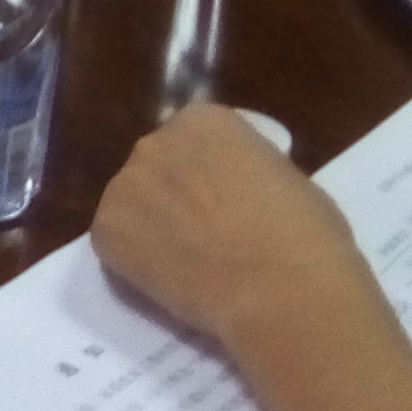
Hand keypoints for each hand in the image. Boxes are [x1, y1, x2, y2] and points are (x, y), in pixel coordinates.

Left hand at [92, 101, 372, 351]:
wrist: (283, 290)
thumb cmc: (306, 235)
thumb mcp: (288, 180)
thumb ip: (250, 172)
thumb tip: (240, 191)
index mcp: (205, 120)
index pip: (197, 138)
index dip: (212, 173)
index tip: (226, 199)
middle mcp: (156, 141)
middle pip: (160, 166)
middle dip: (176, 194)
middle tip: (203, 232)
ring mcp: (125, 185)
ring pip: (134, 204)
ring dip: (152, 225)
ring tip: (186, 262)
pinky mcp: (105, 231)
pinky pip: (116, 243)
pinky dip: (136, 261)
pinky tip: (168, 280)